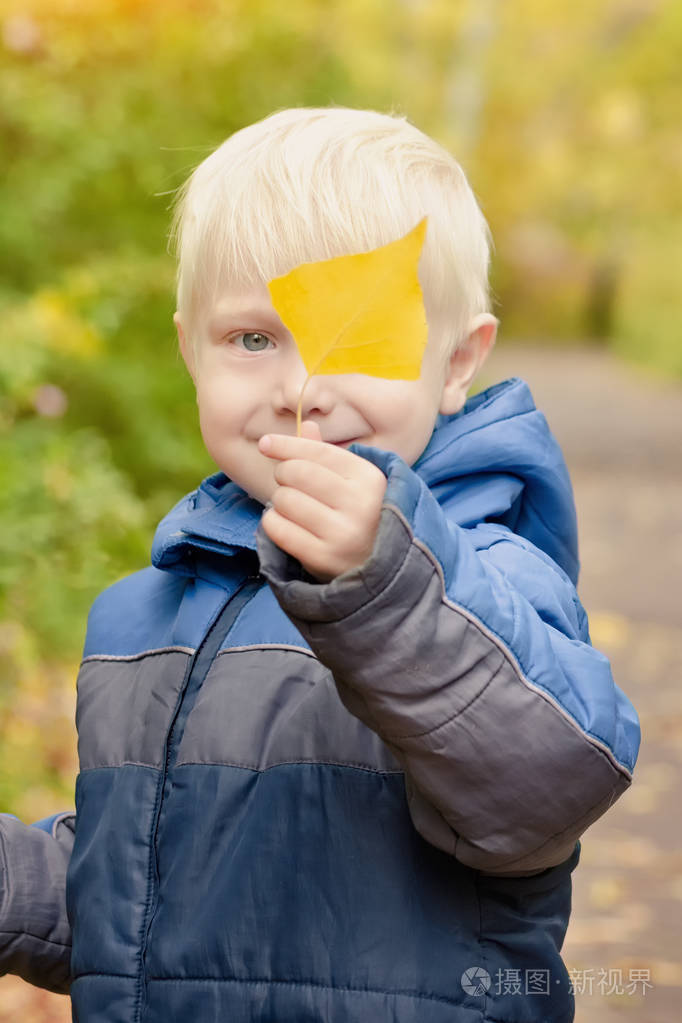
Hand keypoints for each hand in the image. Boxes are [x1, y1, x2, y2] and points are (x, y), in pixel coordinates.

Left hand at [258, 420, 386, 581]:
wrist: (380, 572)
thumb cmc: (363, 519)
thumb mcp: (356, 484)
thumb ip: (328, 455)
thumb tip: (305, 424)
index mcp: (369, 478)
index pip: (317, 452)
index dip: (287, 445)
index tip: (266, 444)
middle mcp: (360, 504)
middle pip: (296, 472)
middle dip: (285, 475)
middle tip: (290, 486)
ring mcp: (342, 533)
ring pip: (284, 499)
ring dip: (281, 502)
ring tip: (296, 510)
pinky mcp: (323, 557)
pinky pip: (277, 528)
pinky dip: (273, 523)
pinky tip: (286, 525)